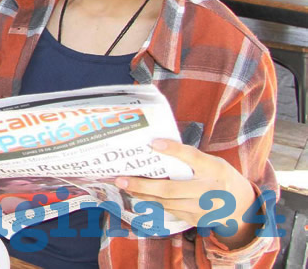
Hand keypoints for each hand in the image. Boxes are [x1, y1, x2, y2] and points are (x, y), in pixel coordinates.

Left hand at [116, 139, 257, 248]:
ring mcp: (204, 209)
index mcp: (215, 168)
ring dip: (142, 194)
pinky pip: (170, 210)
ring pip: (166, 202)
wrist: (241, 206)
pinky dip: (152, 202)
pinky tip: (139, 195)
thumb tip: (155, 146)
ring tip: (124, 186)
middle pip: (171, 189)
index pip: (193, 157)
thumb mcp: (212, 162)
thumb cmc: (219, 176)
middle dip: (143, 184)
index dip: (173, 149)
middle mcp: (210, 190)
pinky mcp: (197, 220)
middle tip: (121, 179)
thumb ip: (190, 158)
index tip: (153, 143)